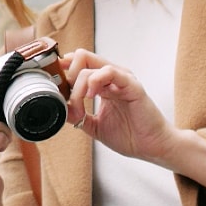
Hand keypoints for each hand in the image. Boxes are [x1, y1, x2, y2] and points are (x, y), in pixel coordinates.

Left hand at [62, 49, 180, 163]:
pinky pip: (110, 71)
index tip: (53, 86)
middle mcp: (112, 78)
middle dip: (66, 75)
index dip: (63, 72)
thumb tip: (60, 109)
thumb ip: (78, 115)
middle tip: (65, 95)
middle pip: (82, 58)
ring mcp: (122, 79)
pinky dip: (94, 81)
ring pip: (90, 64)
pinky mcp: (131, 85)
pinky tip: (90, 95)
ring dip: (77, 84)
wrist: (151, 147)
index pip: (79, 65)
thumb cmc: (130, 135)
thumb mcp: (94, 126)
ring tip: (78, 102)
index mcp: (103, 84)